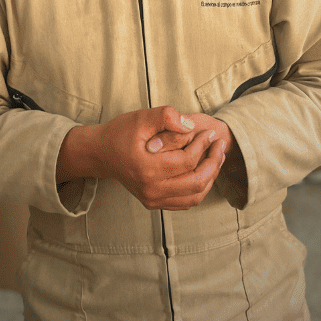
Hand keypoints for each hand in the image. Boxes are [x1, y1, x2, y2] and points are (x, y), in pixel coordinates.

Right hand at [57, 106, 225, 210]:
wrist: (100, 154)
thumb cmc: (120, 133)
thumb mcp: (141, 118)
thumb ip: (166, 117)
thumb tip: (191, 126)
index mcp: (147, 169)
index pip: (187, 162)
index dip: (203, 146)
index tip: (209, 132)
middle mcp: (151, 189)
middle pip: (195, 183)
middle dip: (213, 163)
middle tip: (219, 145)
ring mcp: (152, 199)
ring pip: (194, 197)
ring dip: (210, 178)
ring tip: (217, 158)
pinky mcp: (153, 203)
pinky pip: (185, 202)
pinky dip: (199, 189)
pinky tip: (204, 171)